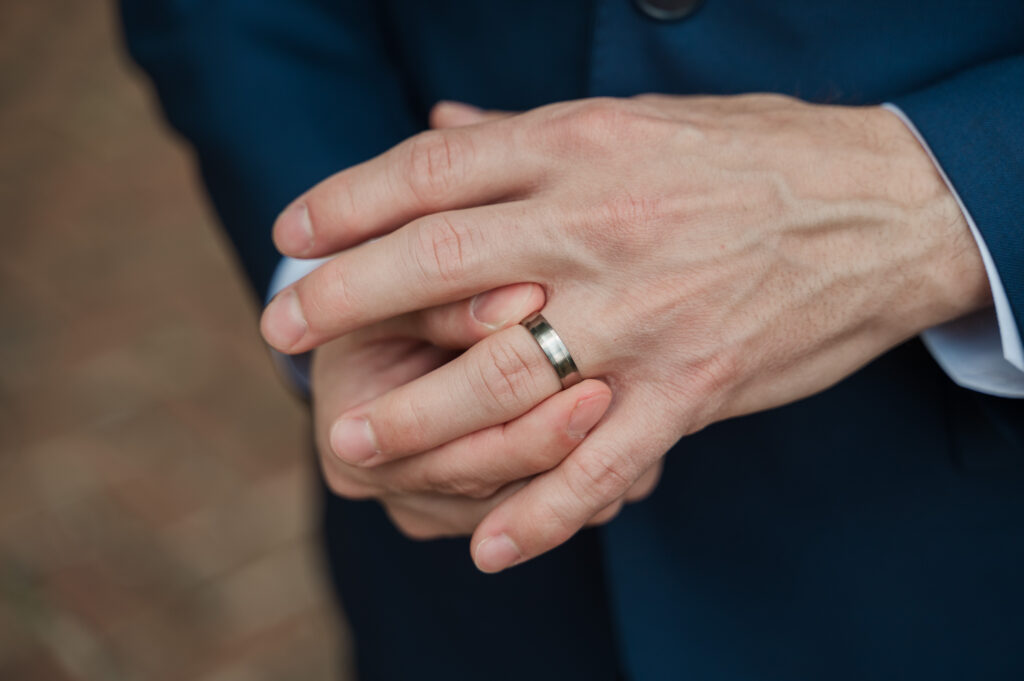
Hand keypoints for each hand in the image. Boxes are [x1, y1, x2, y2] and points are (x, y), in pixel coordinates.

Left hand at [263, 94, 989, 570]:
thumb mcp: (633, 120)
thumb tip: (434, 126)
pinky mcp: (689, 388)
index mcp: (578, 148)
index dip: (349, 203)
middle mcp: (597, 228)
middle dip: (342, 300)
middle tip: (280, 330)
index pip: (430, 173)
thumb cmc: (747, 156)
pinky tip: (485, 545)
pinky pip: (599, 464)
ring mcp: (641, 315)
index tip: (294, 231)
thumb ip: (524, 135)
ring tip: (351, 442)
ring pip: (498, 376)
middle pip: (434, 266)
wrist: (878, 207)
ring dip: (413, 418)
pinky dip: (539, 513)